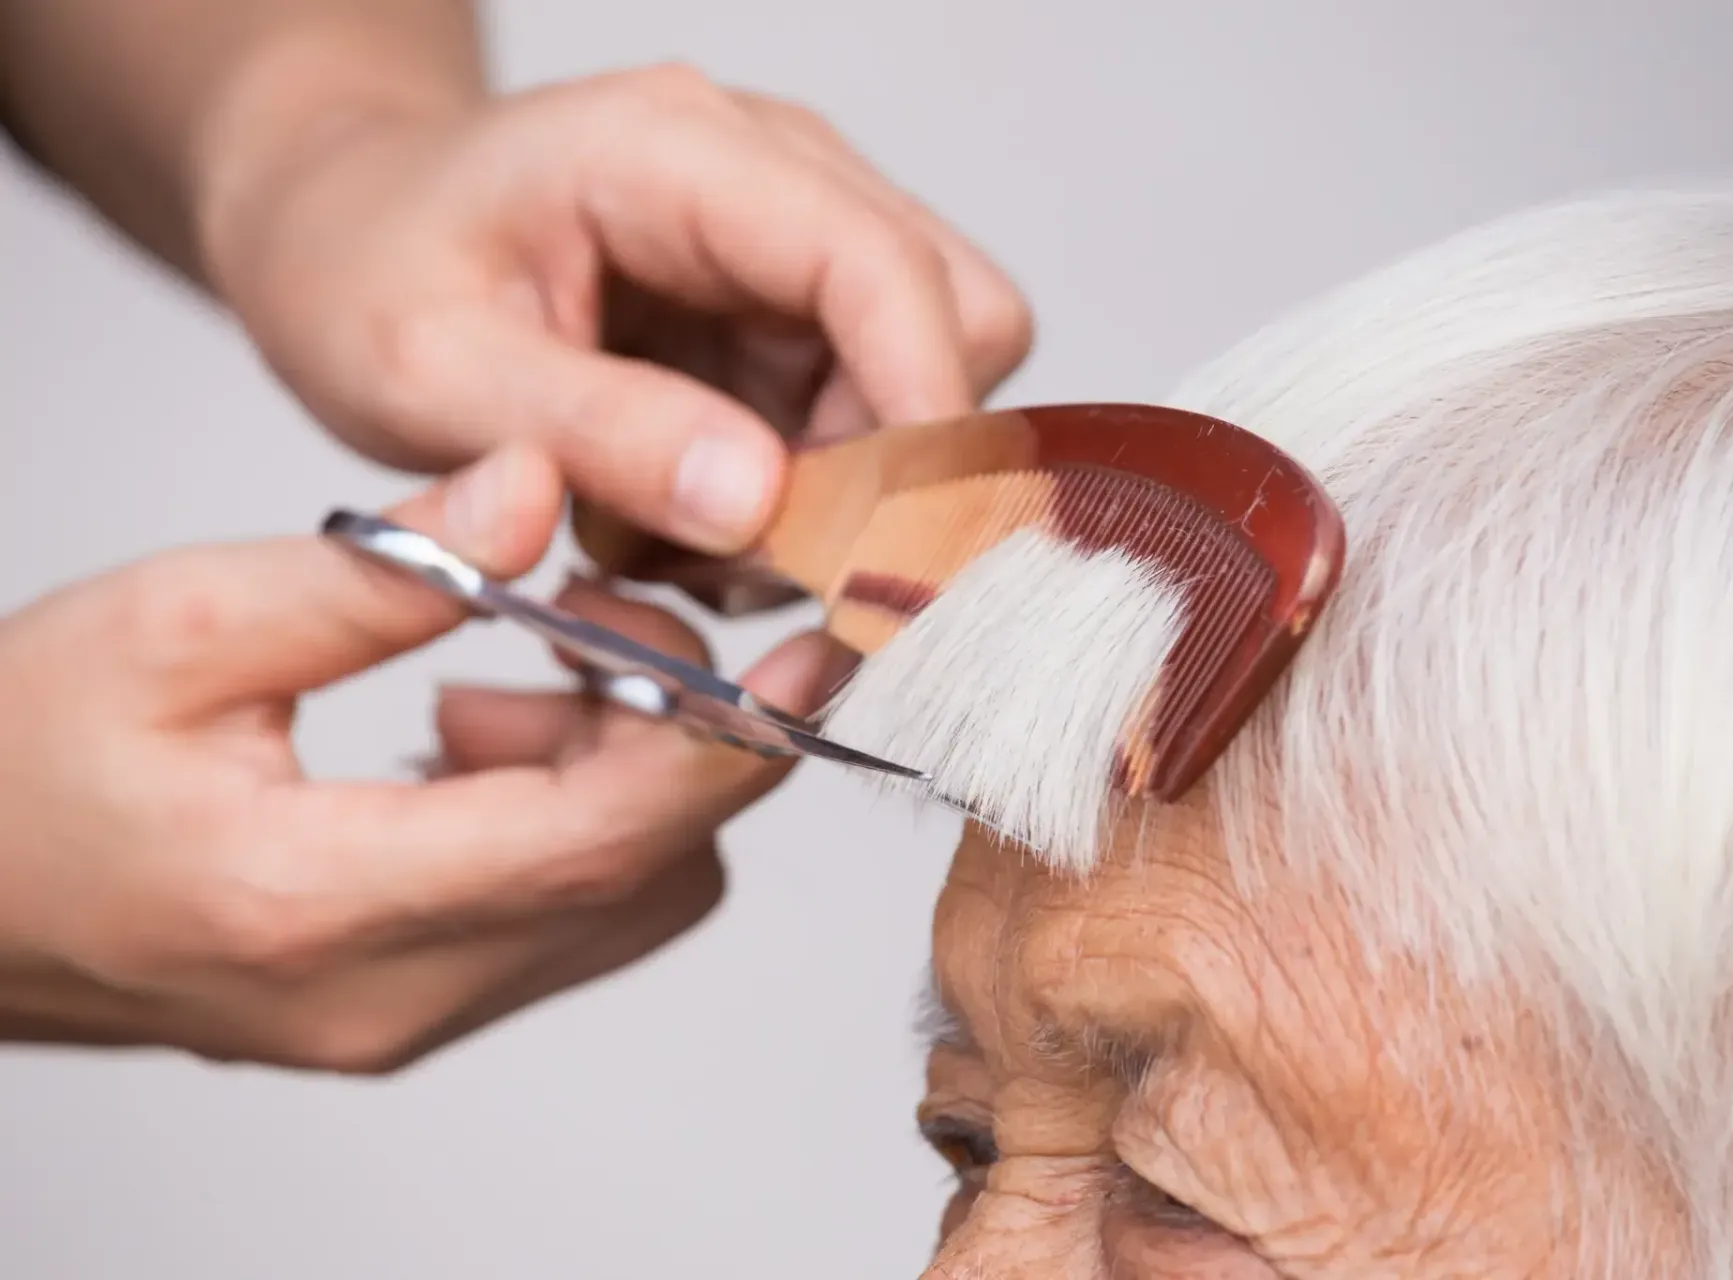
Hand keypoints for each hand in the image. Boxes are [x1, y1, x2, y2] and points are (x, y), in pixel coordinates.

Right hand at [0, 445, 851, 1071]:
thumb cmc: (13, 762)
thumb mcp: (174, 625)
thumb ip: (374, 571)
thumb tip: (537, 491)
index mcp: (322, 901)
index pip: (600, 839)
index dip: (731, 741)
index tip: (819, 648)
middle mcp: (390, 994)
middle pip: (641, 871)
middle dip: (674, 728)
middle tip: (598, 610)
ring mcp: (403, 1019)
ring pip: (622, 899)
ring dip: (619, 770)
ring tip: (515, 667)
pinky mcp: (408, 1007)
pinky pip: (565, 916)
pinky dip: (572, 814)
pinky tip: (481, 732)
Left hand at [201, 62, 1033, 556]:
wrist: (344, 229)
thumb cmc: (365, 269)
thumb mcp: (432, 371)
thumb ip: (598, 432)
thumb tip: (763, 506)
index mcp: (679, 152)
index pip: (877, 265)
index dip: (915, 412)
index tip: (881, 553)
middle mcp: (774, 174)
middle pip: (950, 323)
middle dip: (879, 468)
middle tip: (743, 552)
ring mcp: (794, 242)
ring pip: (920, 388)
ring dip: (831, 497)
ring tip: (672, 530)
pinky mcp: (791, 311)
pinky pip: (865, 424)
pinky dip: (795, 499)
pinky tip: (681, 509)